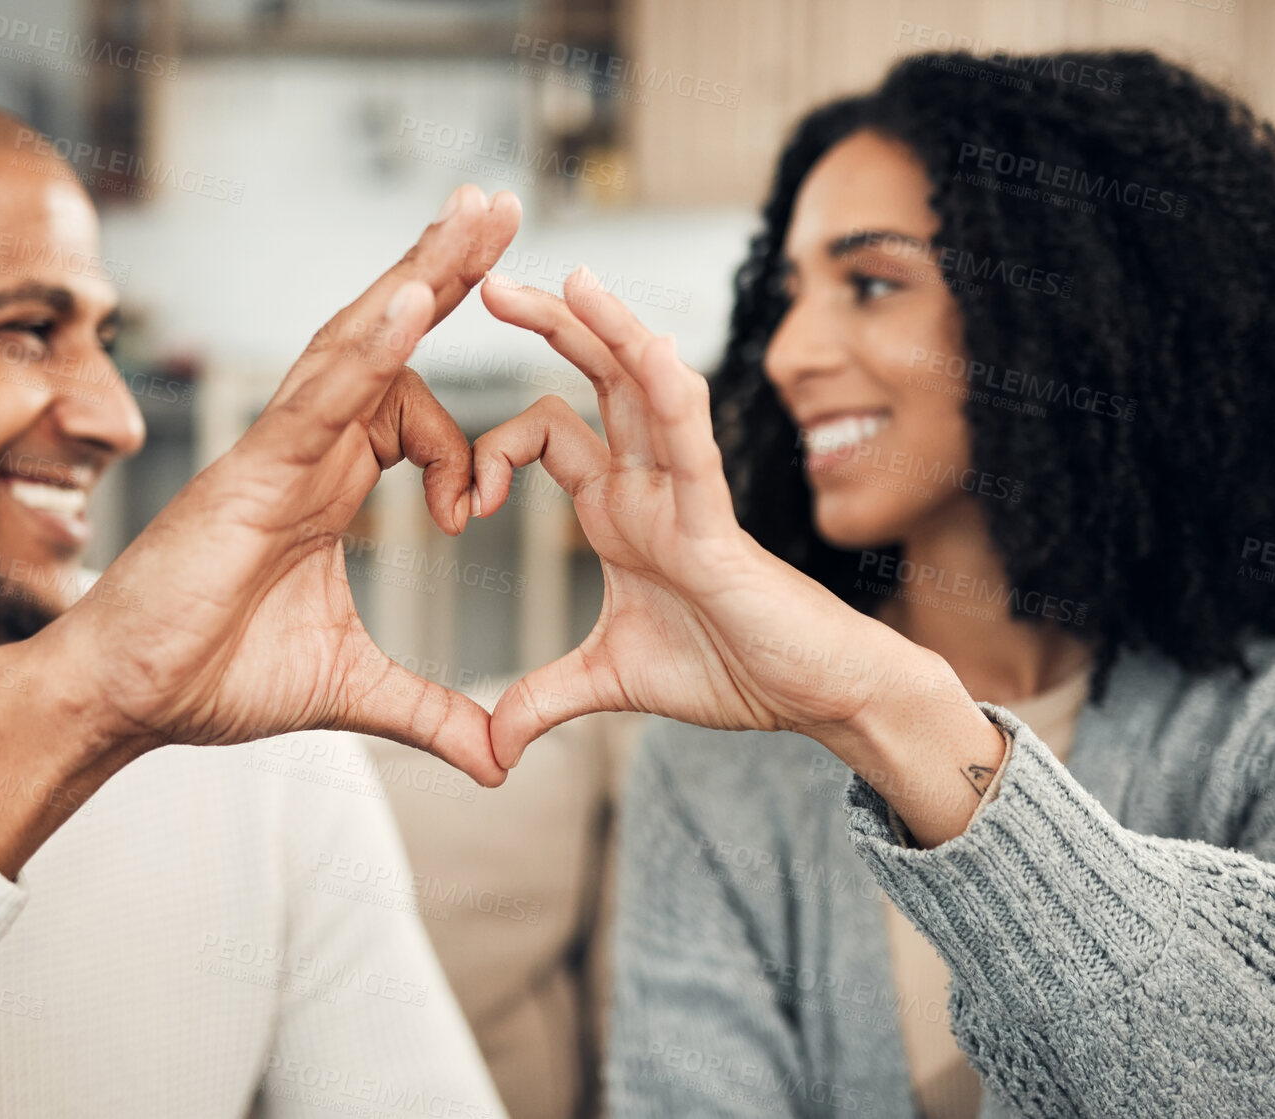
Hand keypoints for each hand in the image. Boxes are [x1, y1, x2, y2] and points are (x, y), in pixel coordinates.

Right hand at [0, 185, 519, 875]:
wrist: (125, 701)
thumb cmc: (211, 676)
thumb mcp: (351, 690)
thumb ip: (431, 712)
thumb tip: (501, 760)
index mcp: (326, 484)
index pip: (409, 411)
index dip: (461, 443)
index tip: (474, 510)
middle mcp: (304, 449)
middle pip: (387, 340)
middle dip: (447, 272)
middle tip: (504, 206)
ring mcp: (275, 450)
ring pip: (359, 342)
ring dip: (423, 274)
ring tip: (480, 212)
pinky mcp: (249, 470)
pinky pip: (319, 394)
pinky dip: (370, 347)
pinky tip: (418, 299)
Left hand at [473, 267, 982, 779]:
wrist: (813, 697)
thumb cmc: (731, 669)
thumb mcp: (609, 682)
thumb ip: (543, 700)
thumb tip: (488, 746)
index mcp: (617, 508)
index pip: (547, 434)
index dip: (493, 450)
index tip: (462, 510)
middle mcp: (648, 484)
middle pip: (594, 379)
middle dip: (546, 327)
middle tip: (485, 281)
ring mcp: (685, 493)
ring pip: (644, 389)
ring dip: (608, 331)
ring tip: (570, 278)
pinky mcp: (718, 520)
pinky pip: (692, 444)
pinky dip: (669, 395)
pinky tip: (646, 349)